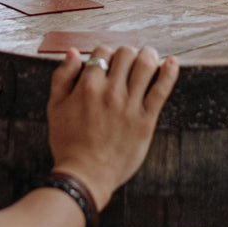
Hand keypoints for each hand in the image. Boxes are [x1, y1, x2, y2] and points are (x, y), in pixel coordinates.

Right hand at [46, 45, 177, 209]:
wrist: (85, 175)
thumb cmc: (68, 143)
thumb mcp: (55, 107)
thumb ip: (63, 76)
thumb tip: (74, 52)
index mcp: (87, 86)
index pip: (103, 51)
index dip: (106, 54)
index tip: (108, 63)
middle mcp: (110, 92)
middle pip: (126, 54)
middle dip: (127, 54)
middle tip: (128, 62)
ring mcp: (129, 105)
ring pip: (145, 65)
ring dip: (149, 55)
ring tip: (149, 57)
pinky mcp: (146, 120)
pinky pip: (161, 90)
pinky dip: (169, 72)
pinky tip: (172, 62)